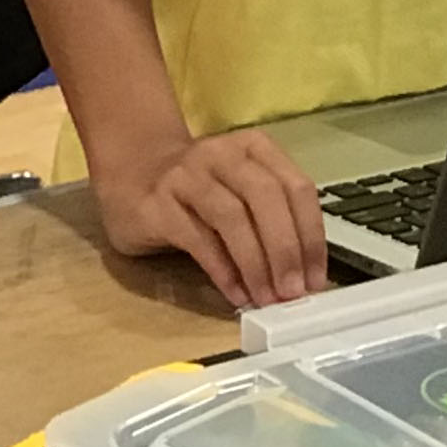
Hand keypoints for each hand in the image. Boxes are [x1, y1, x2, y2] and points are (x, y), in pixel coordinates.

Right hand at [96, 129, 329, 307]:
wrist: (130, 171)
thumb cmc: (198, 189)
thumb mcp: (240, 190)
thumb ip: (270, 219)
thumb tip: (302, 274)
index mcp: (255, 148)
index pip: (297, 188)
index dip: (311, 236)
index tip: (316, 278)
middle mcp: (223, 154)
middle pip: (267, 197)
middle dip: (286, 250)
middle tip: (293, 292)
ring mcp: (187, 175)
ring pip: (232, 217)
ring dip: (255, 263)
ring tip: (267, 298)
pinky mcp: (157, 203)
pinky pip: (198, 239)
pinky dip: (222, 270)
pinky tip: (236, 293)